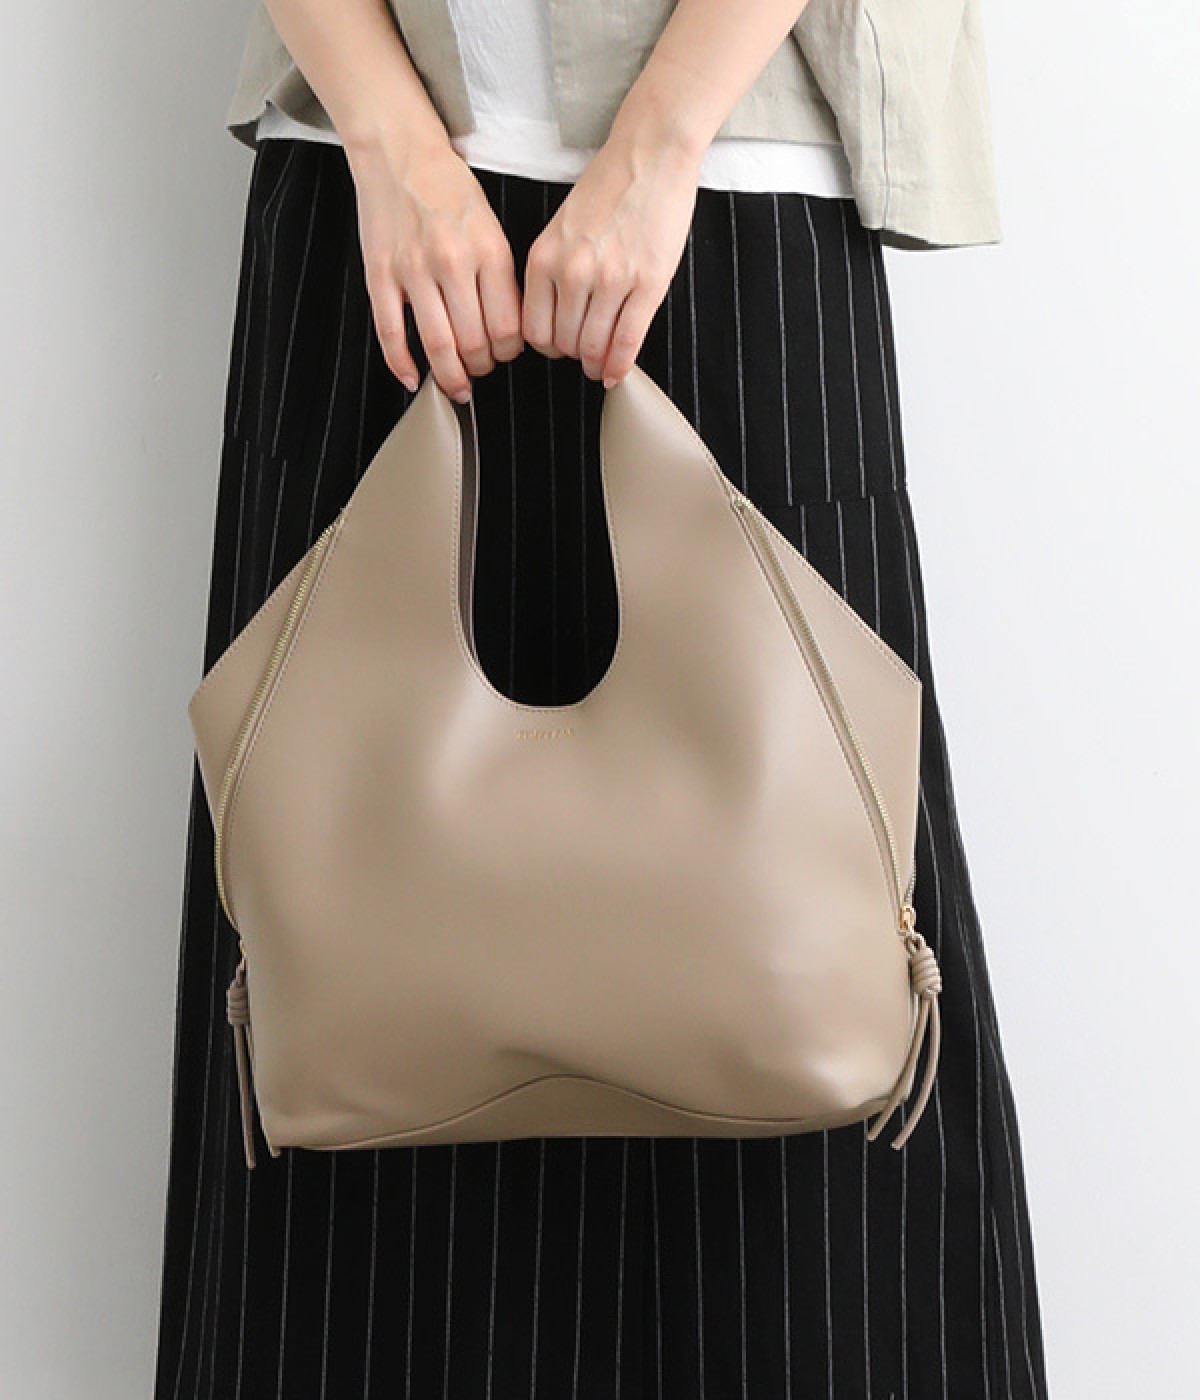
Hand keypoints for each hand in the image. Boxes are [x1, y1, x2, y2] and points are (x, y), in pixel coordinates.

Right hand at [346, 133, 524, 400]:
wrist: (399, 152)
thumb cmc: (448, 188)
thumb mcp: (491, 227)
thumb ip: (500, 277)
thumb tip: (506, 330)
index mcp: (487, 251)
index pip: (507, 327)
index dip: (509, 352)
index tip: (505, 353)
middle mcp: (452, 262)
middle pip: (474, 342)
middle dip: (482, 367)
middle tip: (481, 368)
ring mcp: (412, 270)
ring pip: (437, 345)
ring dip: (450, 375)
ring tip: (457, 384)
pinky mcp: (380, 274)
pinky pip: (390, 333)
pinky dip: (402, 365)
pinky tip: (413, 379)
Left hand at [521, 137, 701, 386]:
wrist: (650, 155)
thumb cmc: (608, 188)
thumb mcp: (561, 228)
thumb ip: (553, 273)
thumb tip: (555, 322)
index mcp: (545, 258)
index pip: (534, 330)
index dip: (547, 347)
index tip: (559, 347)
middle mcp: (572, 272)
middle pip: (564, 344)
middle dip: (574, 355)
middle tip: (584, 354)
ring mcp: (611, 280)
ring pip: (594, 347)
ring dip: (597, 362)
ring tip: (602, 362)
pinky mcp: (647, 284)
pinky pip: (627, 341)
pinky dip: (620, 365)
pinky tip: (617, 373)